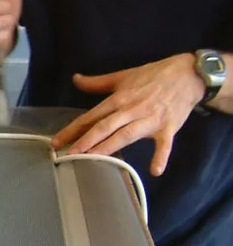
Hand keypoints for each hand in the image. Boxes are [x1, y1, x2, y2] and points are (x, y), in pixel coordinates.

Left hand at [51, 55, 205, 175]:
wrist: (189, 74)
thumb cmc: (153, 75)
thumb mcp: (123, 76)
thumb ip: (97, 82)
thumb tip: (75, 79)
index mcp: (118, 98)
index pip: (91, 116)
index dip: (72, 129)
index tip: (56, 142)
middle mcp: (131, 109)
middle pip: (104, 127)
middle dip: (85, 141)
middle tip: (68, 156)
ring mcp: (149, 119)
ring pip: (126, 135)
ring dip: (110, 148)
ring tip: (93, 161)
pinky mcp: (168, 127)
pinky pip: (164, 144)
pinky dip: (161, 156)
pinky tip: (155, 170)